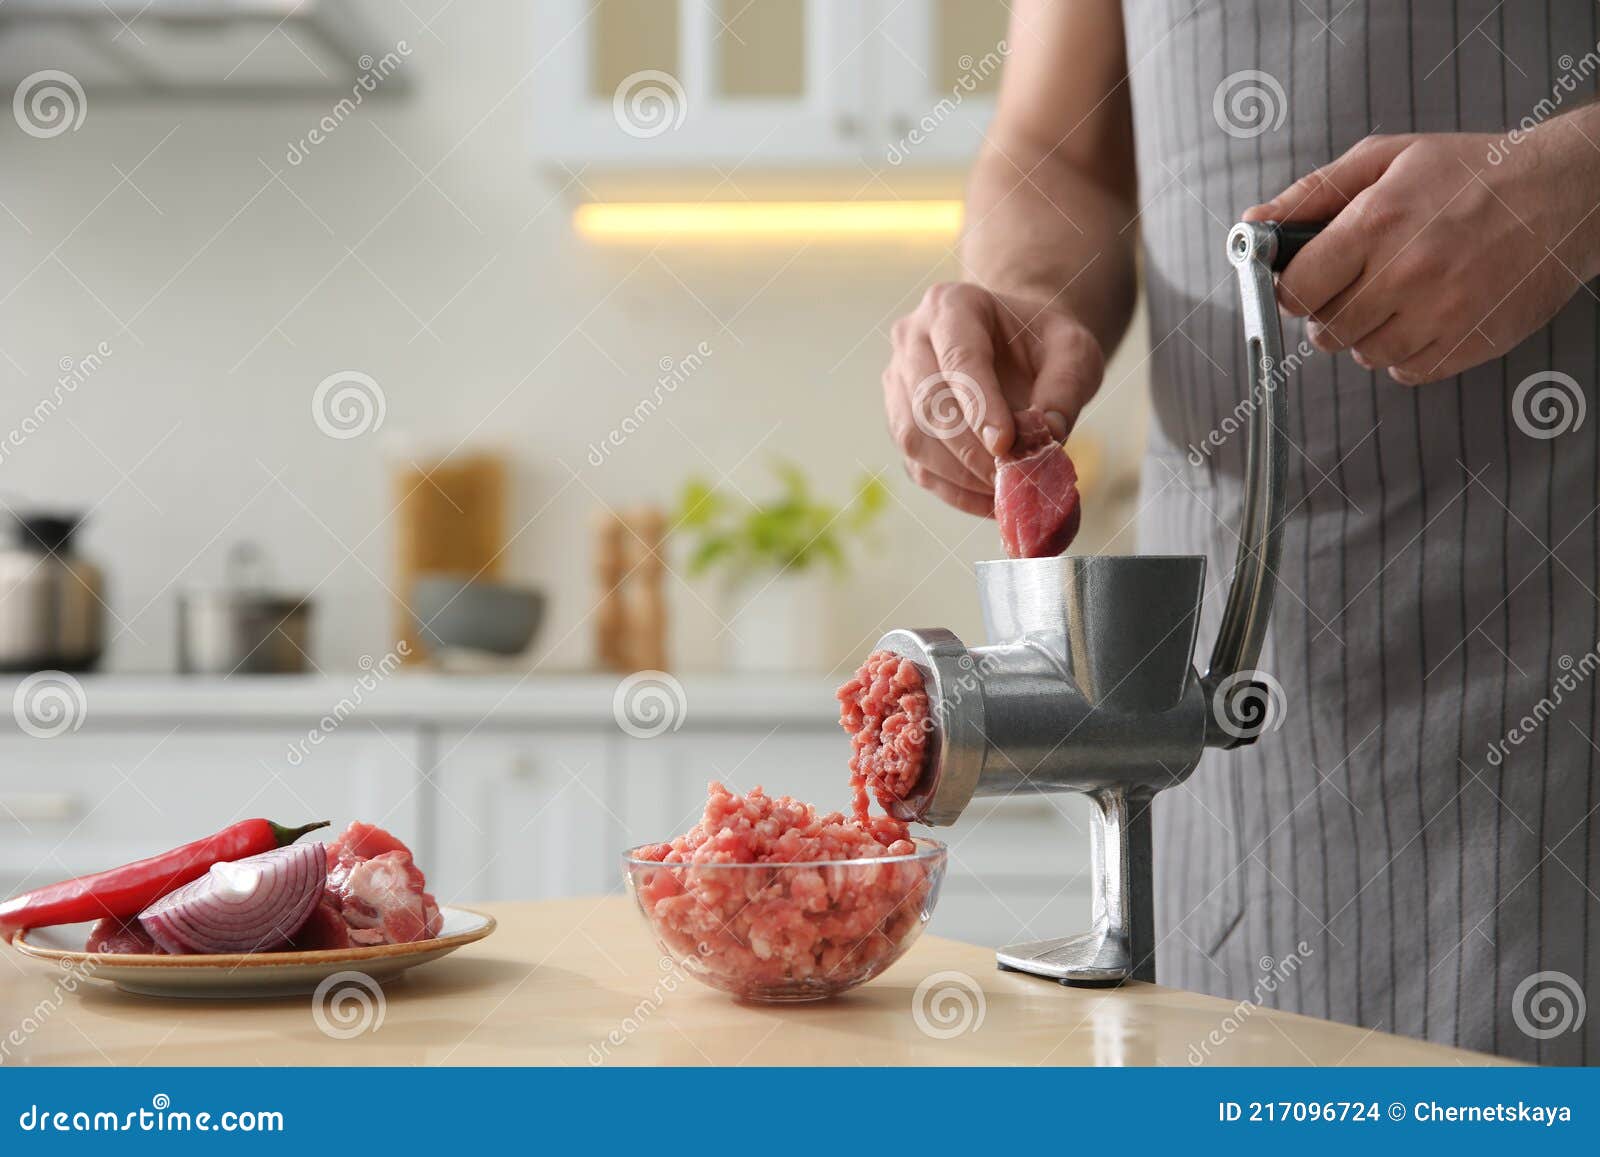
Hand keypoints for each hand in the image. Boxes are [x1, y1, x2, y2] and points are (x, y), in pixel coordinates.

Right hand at [883, 282, 1102, 514]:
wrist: (1017, 346)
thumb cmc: (1043, 343)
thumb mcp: (1073, 351)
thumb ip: (1066, 387)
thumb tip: (1048, 435)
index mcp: (952, 305)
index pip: (959, 358)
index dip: (979, 405)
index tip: (1005, 445)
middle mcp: (911, 338)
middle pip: (928, 401)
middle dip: (970, 448)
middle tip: (1010, 477)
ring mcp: (898, 381)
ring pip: (913, 438)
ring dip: (959, 474)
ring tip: (1005, 492)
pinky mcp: (900, 421)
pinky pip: (917, 466)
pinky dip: (953, 491)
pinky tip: (990, 501)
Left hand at [1244, 123, 1599, 384]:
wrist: (1566, 193)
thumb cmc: (1471, 172)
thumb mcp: (1386, 160)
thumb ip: (1311, 194)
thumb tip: (1252, 225)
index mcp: (1377, 222)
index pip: (1296, 289)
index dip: (1294, 288)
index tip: (1308, 278)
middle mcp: (1406, 272)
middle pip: (1324, 329)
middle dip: (1331, 309)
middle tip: (1363, 279)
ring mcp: (1441, 313)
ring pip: (1362, 354)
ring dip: (1368, 332)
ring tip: (1400, 292)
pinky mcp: (1469, 343)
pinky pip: (1405, 370)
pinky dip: (1405, 350)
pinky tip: (1426, 313)